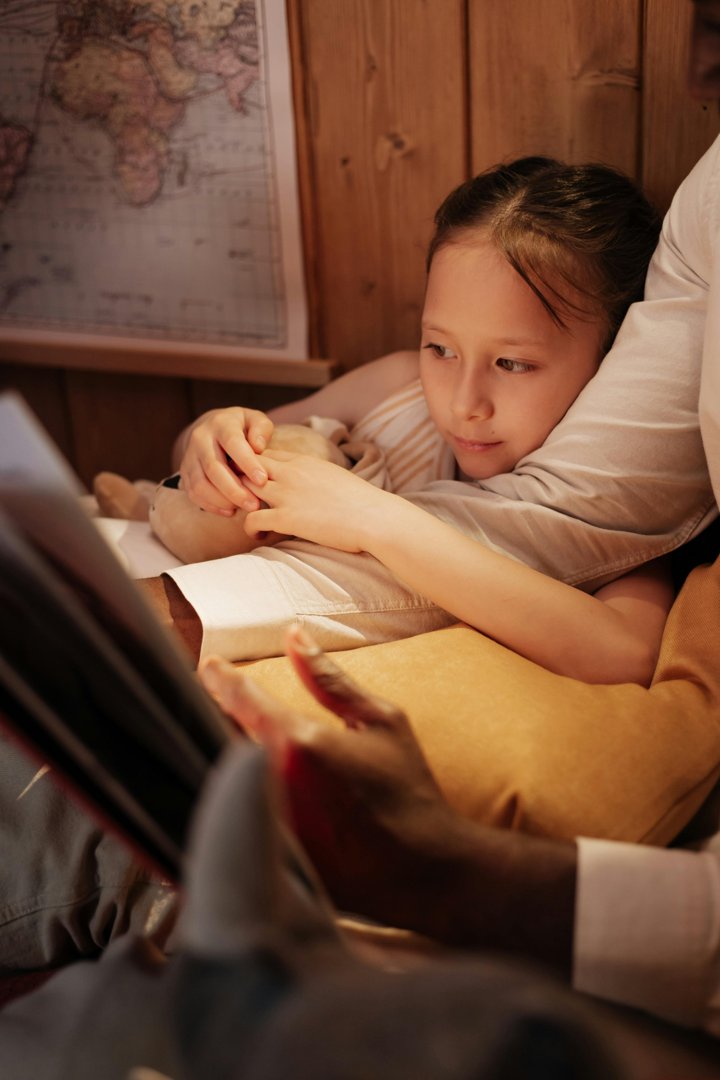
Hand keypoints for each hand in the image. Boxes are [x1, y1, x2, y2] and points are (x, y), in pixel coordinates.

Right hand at [179, 407, 273, 515]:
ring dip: (222, 501)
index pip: (232, 443)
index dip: (247, 463)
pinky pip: (193, 493)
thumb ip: (262, 429)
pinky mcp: (184, 472)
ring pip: (200, 484)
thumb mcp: (254, 420)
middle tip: (254, 505)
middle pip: (214, 468)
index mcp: (221, 424)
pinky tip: (229, 511)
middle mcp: (200, 439)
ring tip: (242, 508)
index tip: (262, 481)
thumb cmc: (241, 427)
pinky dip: (211, 506)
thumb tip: (258, 446)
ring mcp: (189, 456)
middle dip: (234, 490)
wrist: (211, 428)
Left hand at [199, 628, 576, 970]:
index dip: (221, 678)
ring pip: (228, 782)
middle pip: (225, 740)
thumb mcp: (381, 721)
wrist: (424, 870)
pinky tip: (263, 803)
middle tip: (232, 712)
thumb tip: (295, 636)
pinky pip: (238, 820)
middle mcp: (273, 784)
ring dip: (234, 765)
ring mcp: (266, 826)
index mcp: (300, 743)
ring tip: (260, 759)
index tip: (210, 667)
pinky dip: (243, 803)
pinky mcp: (267, 860)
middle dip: (226, 724)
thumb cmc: (408, 790)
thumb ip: (330, 679)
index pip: (242, 698)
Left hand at [243, 452, 390, 551]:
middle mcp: (290, 473)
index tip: (252, 483)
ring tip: (249, 517)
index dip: (252, 467)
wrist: (375, 517)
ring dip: (240, 503)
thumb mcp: (334, 477)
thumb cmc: (361, 502)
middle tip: (240, 500)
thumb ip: (314, 476)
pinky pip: (251, 519)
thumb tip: (311, 485)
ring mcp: (286, 494)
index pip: (264, 454)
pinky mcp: (286, 518)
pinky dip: (249, 527)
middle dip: (238, 481)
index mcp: (302, 461)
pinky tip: (259, 534)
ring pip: (242, 488)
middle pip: (246, 467)